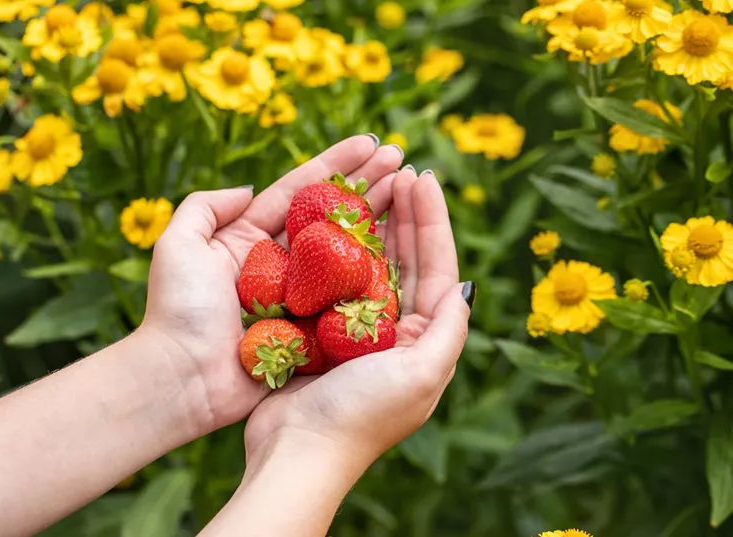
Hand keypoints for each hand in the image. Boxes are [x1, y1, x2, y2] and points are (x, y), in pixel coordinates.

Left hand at [138, 135, 403, 437]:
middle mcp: (279, 263)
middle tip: (403, 160)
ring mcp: (299, 296)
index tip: (371, 143)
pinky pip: (348, 297)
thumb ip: (205, 207)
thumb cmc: (178, 311)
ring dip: (380, 222)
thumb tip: (248, 188)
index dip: (337, 165)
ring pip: (346, 252)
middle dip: (367, 186)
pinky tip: (405, 252)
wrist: (182, 379)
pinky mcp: (312, 328)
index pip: (300, 192)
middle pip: (331, 216)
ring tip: (412, 192)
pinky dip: (375, 276)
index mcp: (248, 239)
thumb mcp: (178, 245)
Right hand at [244, 166, 472, 470]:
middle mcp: (394, 331)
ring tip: (373, 184)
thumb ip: (449, 329)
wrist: (297, 451)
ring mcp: (354, 330)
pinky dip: (334, 249)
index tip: (424, 177)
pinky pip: (331, 280)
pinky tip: (330, 220)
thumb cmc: (361, 415)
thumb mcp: (422, 374)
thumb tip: (466, 285)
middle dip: (406, 215)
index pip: (437, 267)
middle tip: (400, 170)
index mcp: (424, 340)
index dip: (433, 221)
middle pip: (405, 260)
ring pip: (369, 264)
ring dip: (374, 225)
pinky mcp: (319, 331)